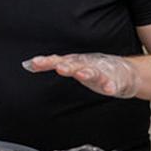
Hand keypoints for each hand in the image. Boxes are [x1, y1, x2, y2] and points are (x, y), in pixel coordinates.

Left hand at [23, 53, 139, 97]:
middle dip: (67, 66)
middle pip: (75, 65)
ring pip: (94, 73)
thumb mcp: (69, 64)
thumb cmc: (90, 67)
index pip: (57, 61)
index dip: (46, 62)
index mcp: (74, 62)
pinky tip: (110, 89)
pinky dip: (111, 86)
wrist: (123, 71)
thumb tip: (27, 64)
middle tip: (60, 68)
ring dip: (87, 73)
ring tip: (82, 74)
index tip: (33, 63)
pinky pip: (113, 84)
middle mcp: (86, 65)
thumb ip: (49, 63)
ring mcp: (101, 73)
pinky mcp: (115, 81)